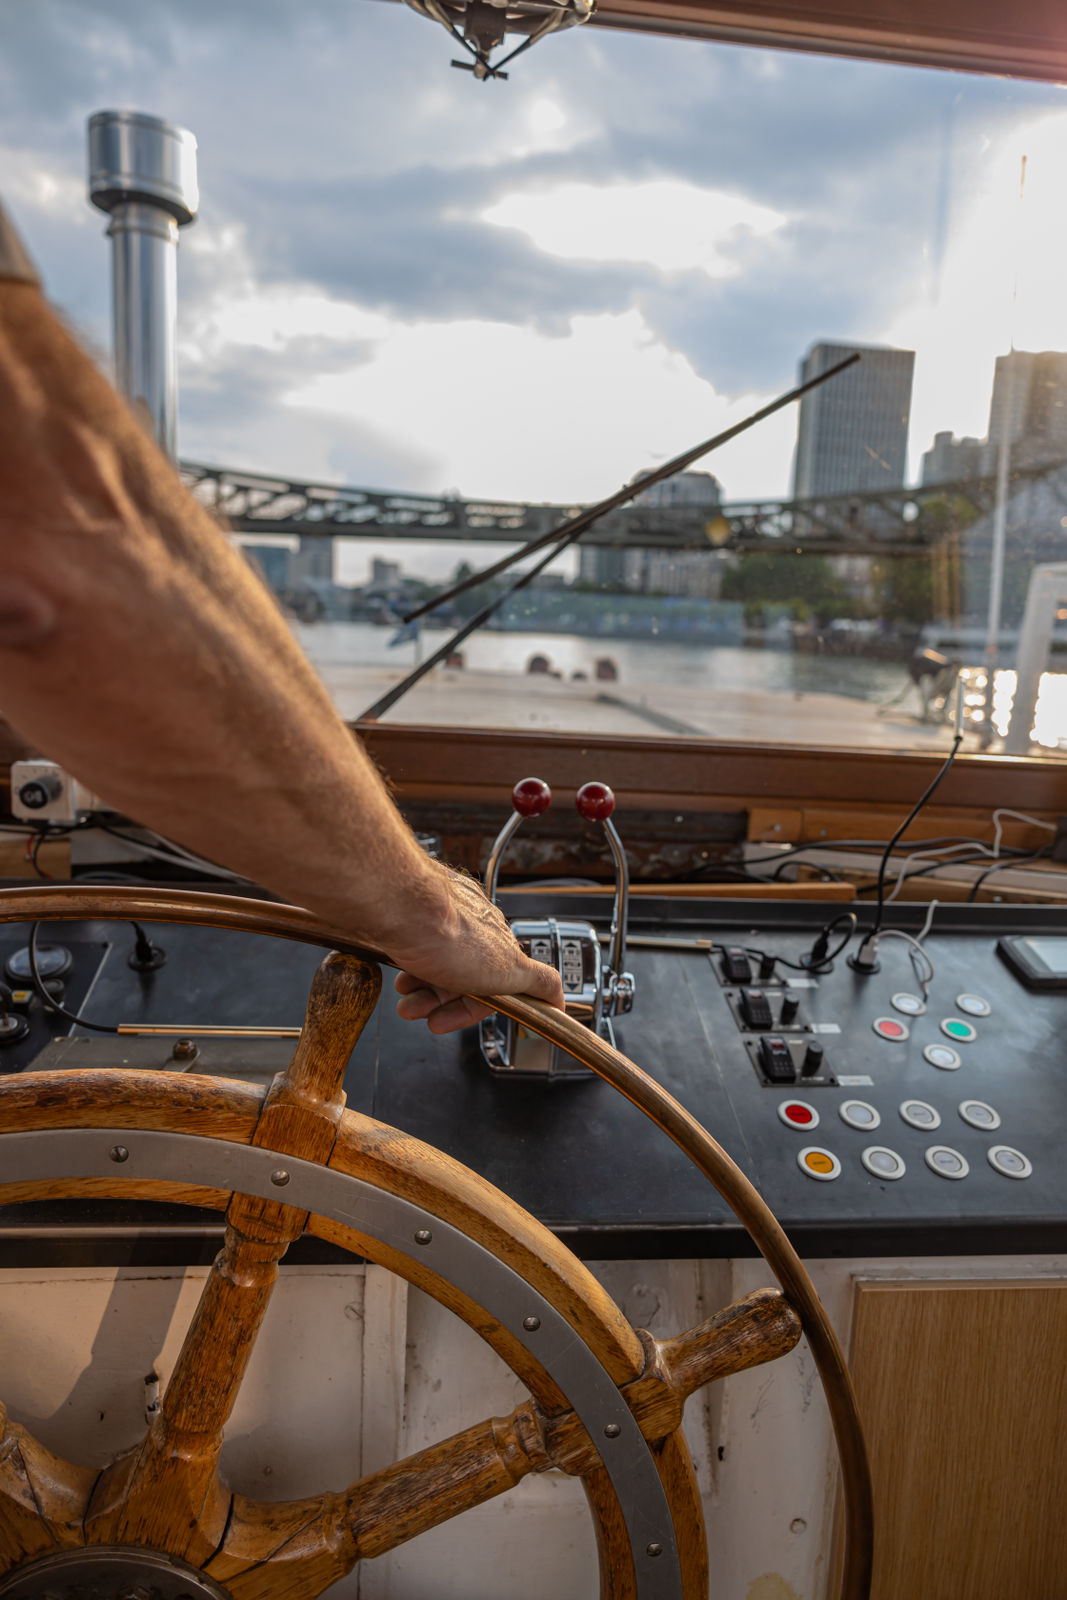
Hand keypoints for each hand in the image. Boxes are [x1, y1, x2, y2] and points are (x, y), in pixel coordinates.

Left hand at [389, 866, 563, 1033]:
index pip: (491, 985)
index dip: (469, 1009)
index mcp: (498, 939)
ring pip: (431, 963)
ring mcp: (440, 918)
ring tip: (406, 1002)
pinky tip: (400, 978)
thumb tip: (559, 998)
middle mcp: (471, 926)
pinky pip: (411, 946)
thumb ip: (540, 983)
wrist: (402, 905)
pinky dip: (405, 968)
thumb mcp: (512, 970)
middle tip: (422, 1013)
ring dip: (419, 991)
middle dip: (438, 1002)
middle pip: (457, 976)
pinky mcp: (413, 913)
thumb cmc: (449, 933)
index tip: (448, 1022)